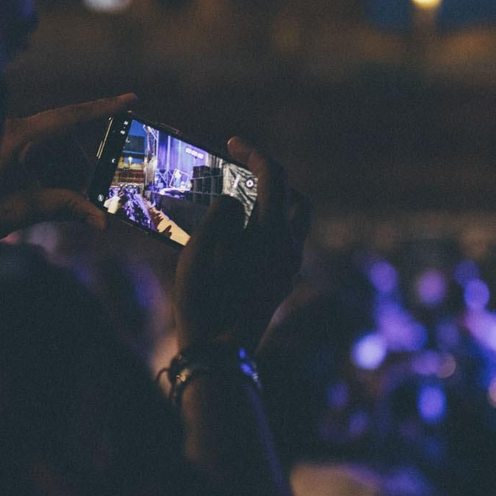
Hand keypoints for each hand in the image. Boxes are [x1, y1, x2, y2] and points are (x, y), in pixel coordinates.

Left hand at [0, 93, 135, 239]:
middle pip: (64, 142)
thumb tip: (99, 220)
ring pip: (51, 152)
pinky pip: (35, 159)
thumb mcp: (18, 211)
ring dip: (61, 178)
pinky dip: (46, 178)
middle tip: (89, 201)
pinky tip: (42, 199)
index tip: (131, 99)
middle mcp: (13, 131)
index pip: (69, 117)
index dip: (103, 108)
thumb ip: (61, 208)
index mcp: (17, 136)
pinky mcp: (1, 152)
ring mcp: (6, 140)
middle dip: (79, 170)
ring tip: (61, 207)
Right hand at [174, 137, 310, 350]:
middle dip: (271, 178)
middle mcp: (290, 249)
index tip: (232, 142)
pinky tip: (237, 230)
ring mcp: (288, 268)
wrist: (217, 353)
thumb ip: (221, 214)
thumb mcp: (201, 249)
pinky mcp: (281, 282)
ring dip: (270, 203)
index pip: (273, 177)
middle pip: (295, 198)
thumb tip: (233, 204)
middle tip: (241, 171)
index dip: (253, 152)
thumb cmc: (205, 301)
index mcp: (274, 235)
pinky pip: (281, 241)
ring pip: (292, 221)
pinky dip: (265, 225)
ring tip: (238, 200)